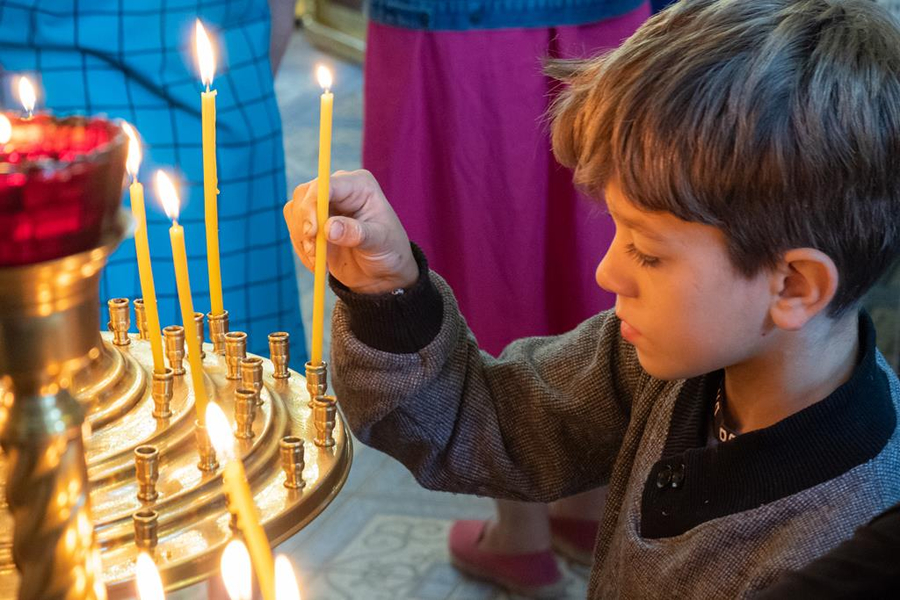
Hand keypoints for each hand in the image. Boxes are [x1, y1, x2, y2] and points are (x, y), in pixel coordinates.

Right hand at [284, 170, 418, 294]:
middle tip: (314, 252)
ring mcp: (323, 205)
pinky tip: (317, 263)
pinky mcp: (312, 222)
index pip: (326, 184)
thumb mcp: (379, 242)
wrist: (382, 272)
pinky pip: (294, 229)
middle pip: (304, 194)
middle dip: (303, 224)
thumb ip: (357, 233)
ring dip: (301, 239)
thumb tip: (330, 228)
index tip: (311, 232)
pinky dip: (301, 248)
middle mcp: (339, 190)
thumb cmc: (388, 251)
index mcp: (359, 185)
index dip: (312, 205)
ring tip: (319, 261)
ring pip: (294, 211)